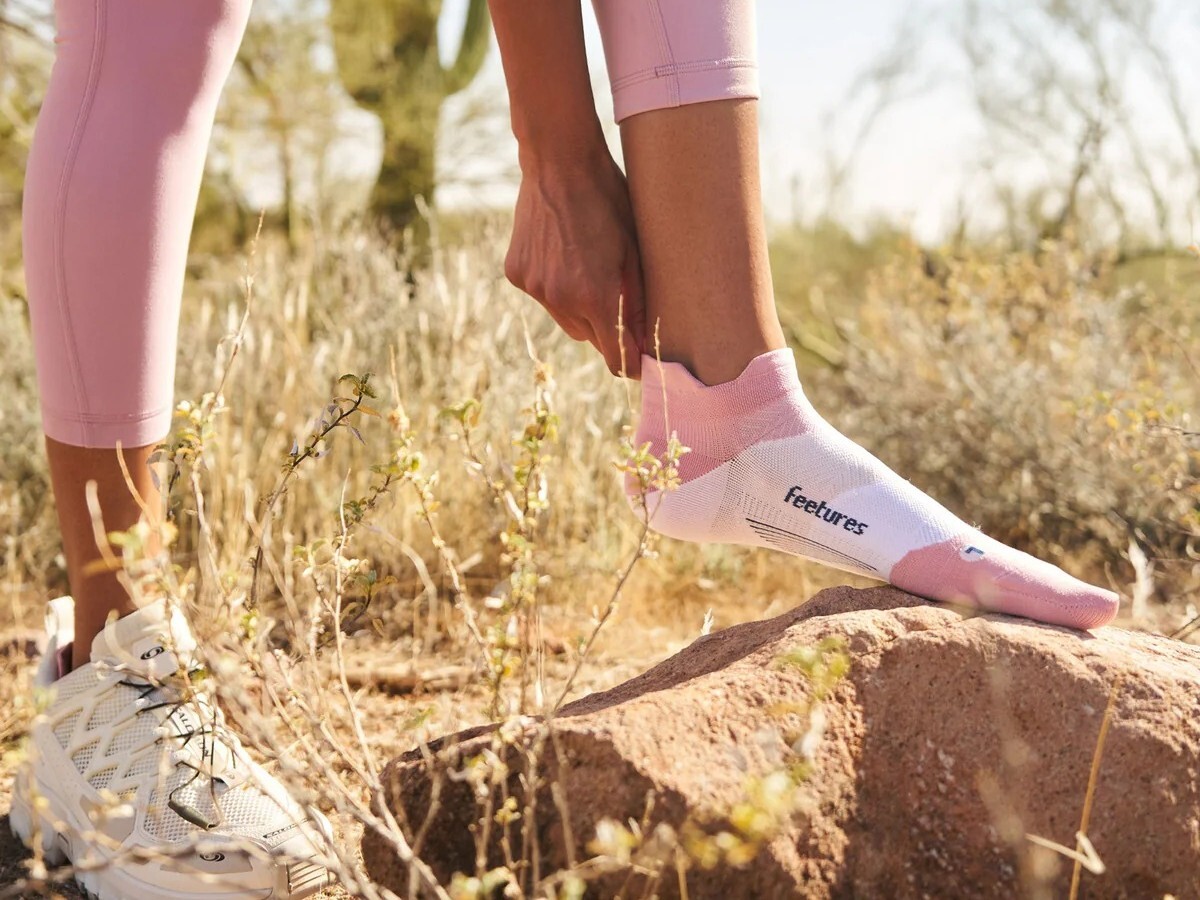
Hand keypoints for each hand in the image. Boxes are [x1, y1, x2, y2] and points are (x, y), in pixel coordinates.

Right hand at [504, 147, 646, 377]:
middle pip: (589, 339)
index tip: (641, 360)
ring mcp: (535, 288)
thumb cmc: (609, 201)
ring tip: (586, 265)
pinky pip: (543, 296)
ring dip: (578, 307)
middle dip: (605, 327)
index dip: (630, 363)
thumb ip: (638, 303)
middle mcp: (561, 299)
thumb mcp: (634, 251)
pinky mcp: (517, 274)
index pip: (615, 358)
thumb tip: (644, 345)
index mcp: (596, 296)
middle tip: (615, 293)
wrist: (560, 162)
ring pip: (564, 319)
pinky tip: (561, 254)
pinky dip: (554, 286)